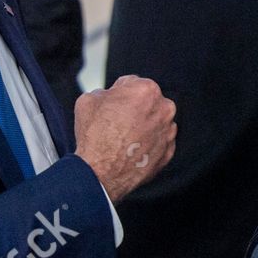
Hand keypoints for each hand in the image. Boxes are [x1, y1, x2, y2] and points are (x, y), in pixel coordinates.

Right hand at [73, 75, 175, 201]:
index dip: (118, 94)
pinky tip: (131, 150)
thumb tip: (109, 96)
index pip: (132, 84)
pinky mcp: (168, 152)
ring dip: (143, 127)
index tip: (111, 106)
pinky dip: (147, 145)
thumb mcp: (89, 99)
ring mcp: (168, 132)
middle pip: (147, 103)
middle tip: (117, 123)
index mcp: (147, 89)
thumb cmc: (94, 135)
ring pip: (154, 123)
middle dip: (135, 109)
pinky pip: (157, 143)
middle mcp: (164, 108)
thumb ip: (105, 92)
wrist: (100, 173)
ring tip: (123, 139)